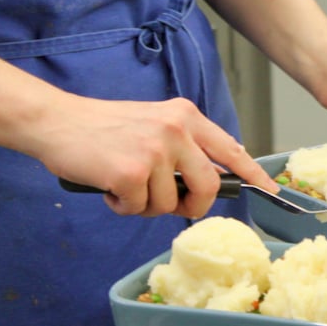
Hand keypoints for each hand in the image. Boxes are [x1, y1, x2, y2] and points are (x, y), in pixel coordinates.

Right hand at [34, 96, 278, 218]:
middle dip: (192, 206)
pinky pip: (138, 209)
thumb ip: (184, 145)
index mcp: (186, 116)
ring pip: (168, 204)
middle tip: (169, 204)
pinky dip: (122, 206)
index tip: (271, 191)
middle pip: (208, 187)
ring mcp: (154, 150)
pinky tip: (108, 186)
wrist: (55, 121)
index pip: (231, 150)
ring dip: (145, 204)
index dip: (253, 174)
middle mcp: (176, 130)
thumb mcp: (155, 123)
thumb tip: (213, 178)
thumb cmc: (103, 128)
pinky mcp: (130, 172)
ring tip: (124, 182)